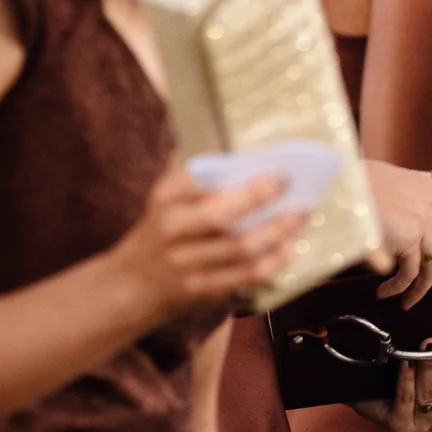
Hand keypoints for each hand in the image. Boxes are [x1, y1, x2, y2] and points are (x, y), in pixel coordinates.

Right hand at [106, 160, 305, 327]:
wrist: (130, 284)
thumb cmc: (162, 227)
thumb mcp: (165, 195)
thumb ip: (190, 167)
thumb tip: (229, 141)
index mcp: (165, 200)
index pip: (196, 182)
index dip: (234, 176)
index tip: (276, 171)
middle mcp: (172, 231)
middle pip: (219, 218)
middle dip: (259, 201)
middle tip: (291, 187)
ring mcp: (185, 264)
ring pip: (239, 249)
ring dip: (276, 233)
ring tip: (301, 216)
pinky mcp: (200, 290)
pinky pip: (243, 277)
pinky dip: (271, 263)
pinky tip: (289, 249)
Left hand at [352, 342, 431, 431]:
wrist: (361, 382)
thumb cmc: (401, 364)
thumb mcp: (430, 353)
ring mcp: (421, 421)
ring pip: (431, 396)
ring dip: (430, 367)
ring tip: (428, 343)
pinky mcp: (398, 424)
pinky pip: (406, 401)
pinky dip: (407, 379)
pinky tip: (405, 360)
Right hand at [364, 161, 431, 307]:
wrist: (340, 182)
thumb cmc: (355, 179)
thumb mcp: (389, 176)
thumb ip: (410, 186)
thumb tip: (425, 181)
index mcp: (428, 186)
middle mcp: (429, 204)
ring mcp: (421, 222)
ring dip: (419, 290)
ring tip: (405, 304)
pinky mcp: (408, 238)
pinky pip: (410, 273)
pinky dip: (400, 287)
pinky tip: (386, 293)